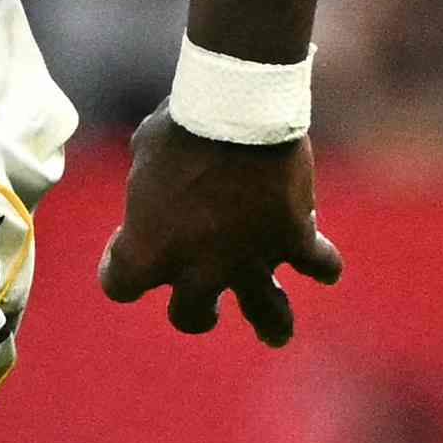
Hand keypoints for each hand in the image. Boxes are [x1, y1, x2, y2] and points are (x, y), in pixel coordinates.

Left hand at [94, 116, 344, 347]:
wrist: (237, 109)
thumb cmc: (182, 125)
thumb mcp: (144, 153)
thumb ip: (151, 185)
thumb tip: (161, 184)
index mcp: (148, 251)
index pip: (120, 284)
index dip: (119, 266)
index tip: (125, 243)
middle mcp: (198, 269)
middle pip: (189, 315)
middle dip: (195, 312)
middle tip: (203, 305)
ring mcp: (250, 259)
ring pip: (267, 314)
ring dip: (270, 323)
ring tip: (274, 333)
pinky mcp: (294, 238)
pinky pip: (319, 265)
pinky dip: (323, 264)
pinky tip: (322, 264)